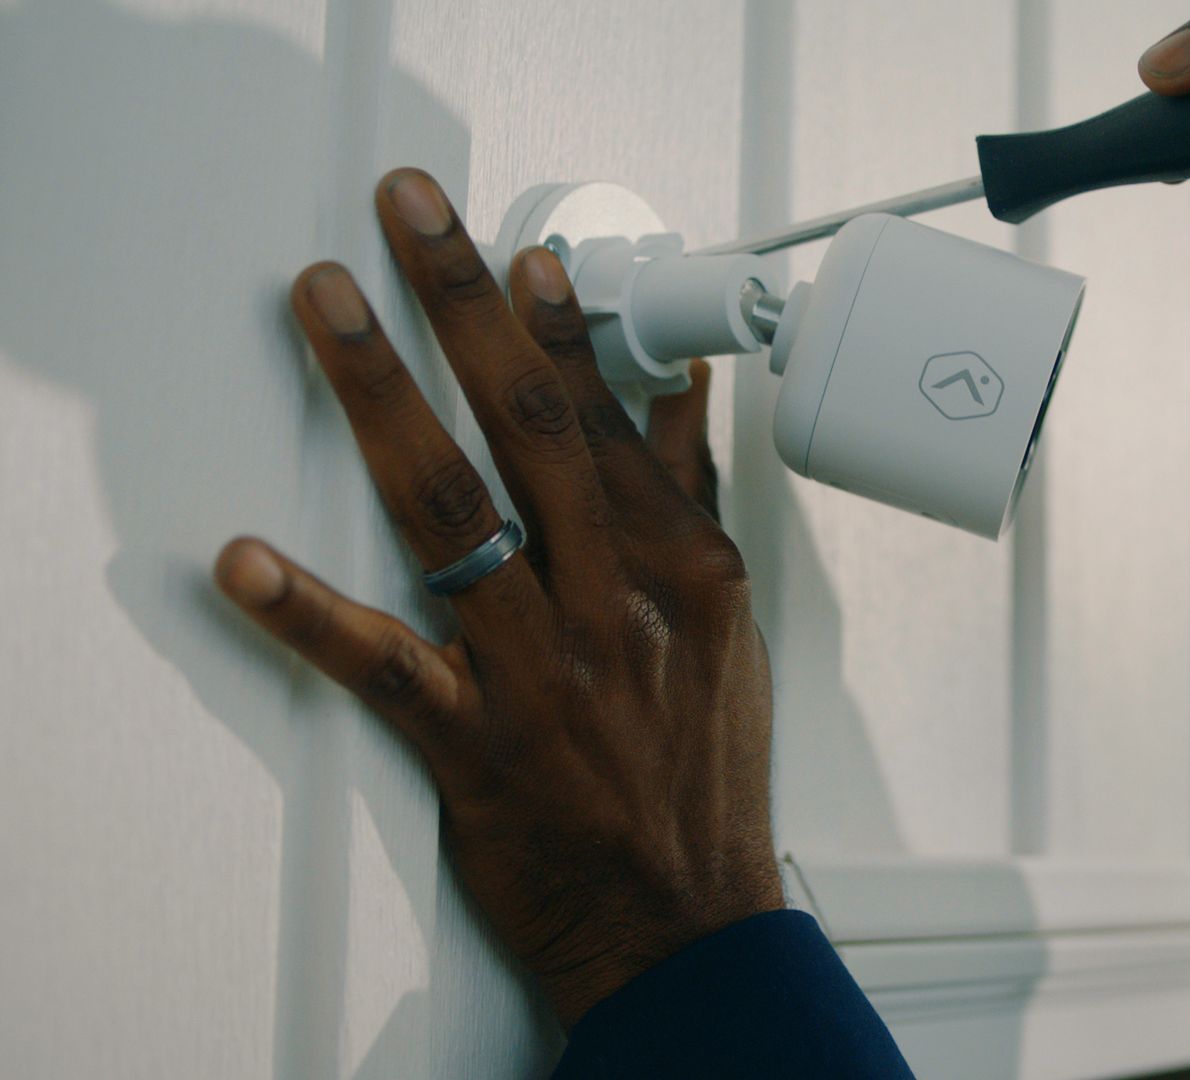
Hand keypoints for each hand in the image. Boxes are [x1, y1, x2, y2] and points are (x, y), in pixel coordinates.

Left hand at [214, 169, 780, 1026]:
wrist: (682, 913)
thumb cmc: (697, 770)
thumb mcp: (723, 623)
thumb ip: (687, 499)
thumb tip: (676, 397)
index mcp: (680, 568)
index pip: (610, 418)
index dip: (557, 323)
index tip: (519, 251)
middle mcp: (614, 602)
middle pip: (530, 429)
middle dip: (463, 307)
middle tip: (408, 217)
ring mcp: (544, 672)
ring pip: (455, 515)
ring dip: (382, 400)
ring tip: (329, 310)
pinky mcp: (477, 747)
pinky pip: (385, 668)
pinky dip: (310, 614)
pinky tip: (247, 561)